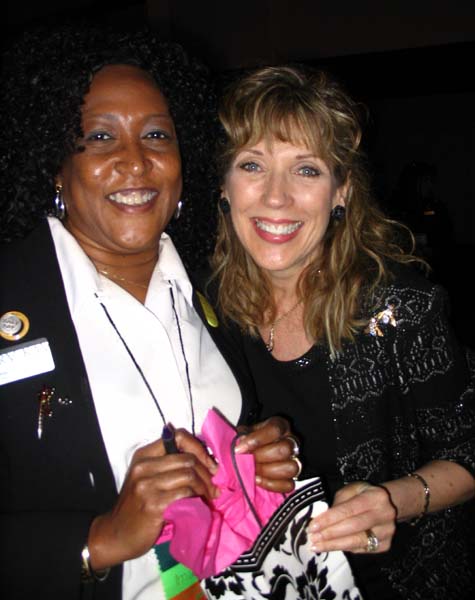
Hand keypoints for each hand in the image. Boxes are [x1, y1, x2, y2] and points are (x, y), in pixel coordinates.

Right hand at [88, 429, 216, 569]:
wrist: (116, 534)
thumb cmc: (135, 505)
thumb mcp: (145, 477)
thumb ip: (167, 465)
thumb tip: (203, 459)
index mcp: (143, 455)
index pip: (178, 436)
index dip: (198, 447)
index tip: (209, 463)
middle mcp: (144, 466)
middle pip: (188, 458)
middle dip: (207, 472)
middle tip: (214, 485)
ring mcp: (147, 485)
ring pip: (189, 475)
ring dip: (205, 487)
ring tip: (209, 497)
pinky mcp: (154, 504)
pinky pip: (185, 494)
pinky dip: (197, 499)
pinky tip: (199, 506)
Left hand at [235, 417, 299, 492]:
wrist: (260, 449)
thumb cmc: (254, 439)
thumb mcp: (248, 431)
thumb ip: (243, 435)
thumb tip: (240, 442)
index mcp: (281, 426)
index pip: (275, 429)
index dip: (257, 439)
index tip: (240, 448)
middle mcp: (291, 442)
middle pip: (285, 449)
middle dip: (262, 457)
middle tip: (246, 461)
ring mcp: (295, 460)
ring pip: (291, 468)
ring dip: (267, 472)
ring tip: (252, 471)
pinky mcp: (293, 478)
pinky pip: (289, 485)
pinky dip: (272, 484)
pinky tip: (258, 480)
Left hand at [307, 481, 396, 553]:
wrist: (390, 504)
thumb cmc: (365, 495)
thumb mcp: (352, 490)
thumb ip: (339, 503)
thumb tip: (322, 519)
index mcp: (375, 497)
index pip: (348, 510)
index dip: (329, 519)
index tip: (313, 525)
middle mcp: (384, 515)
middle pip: (353, 527)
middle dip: (330, 534)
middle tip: (312, 538)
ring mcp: (386, 532)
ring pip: (356, 542)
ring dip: (334, 545)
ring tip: (317, 546)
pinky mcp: (385, 545)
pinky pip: (361, 549)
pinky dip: (344, 548)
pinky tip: (332, 547)